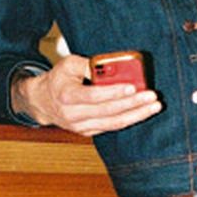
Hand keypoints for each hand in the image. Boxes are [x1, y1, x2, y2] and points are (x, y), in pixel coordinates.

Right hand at [15, 52, 160, 134]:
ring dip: (136, 115)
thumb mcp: (68, 64)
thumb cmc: (58, 80)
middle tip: (152, 97)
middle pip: (108, 111)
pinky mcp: (87, 132)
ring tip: (153, 106)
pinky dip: (128, 120)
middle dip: (133, 104)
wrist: (42, 102)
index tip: (132, 87)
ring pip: (113, 123)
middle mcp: (73, 115)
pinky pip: (111, 127)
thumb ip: (89, 64)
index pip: (94, 96)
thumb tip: (112, 67)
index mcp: (66, 96)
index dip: (114, 93)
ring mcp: (80, 126)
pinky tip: (142, 112)